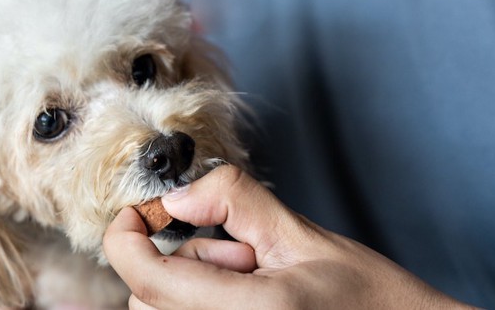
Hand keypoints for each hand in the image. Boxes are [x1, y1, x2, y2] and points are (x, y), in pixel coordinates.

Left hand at [104, 165, 473, 309]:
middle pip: (147, 296)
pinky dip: (200, 298)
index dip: (126, 235)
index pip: (145, 276)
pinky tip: (248, 294)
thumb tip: (176, 195)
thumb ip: (234, 200)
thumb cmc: (368, 298)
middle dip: (182, 259)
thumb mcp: (301, 234)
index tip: (141, 211)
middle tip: (243, 253)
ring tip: (255, 278)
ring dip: (194, 282)